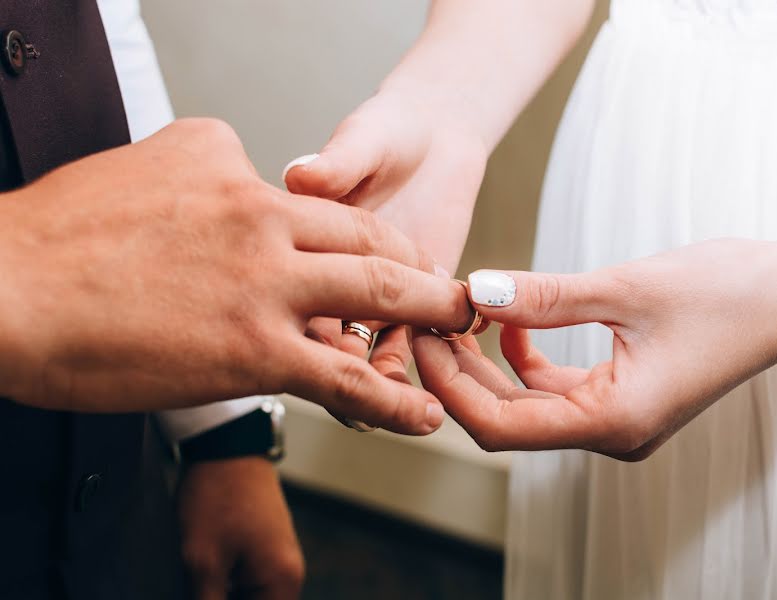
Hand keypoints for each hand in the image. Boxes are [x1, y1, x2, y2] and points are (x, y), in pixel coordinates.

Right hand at [0, 118, 472, 433]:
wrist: (0, 289)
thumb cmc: (53, 238)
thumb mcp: (140, 166)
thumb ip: (195, 165)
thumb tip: (227, 166)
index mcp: (232, 171)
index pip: (316, 200)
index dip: (351, 233)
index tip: (368, 255)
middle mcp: (261, 215)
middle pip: (369, 235)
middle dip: (415, 262)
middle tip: (441, 286)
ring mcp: (264, 281)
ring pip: (377, 292)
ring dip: (428, 314)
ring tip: (456, 331)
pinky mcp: (256, 349)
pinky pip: (345, 376)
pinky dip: (390, 398)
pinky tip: (419, 412)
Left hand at [178, 457, 303, 599]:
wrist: (227, 446)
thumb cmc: (217, 498)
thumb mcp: (203, 561)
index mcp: (282, 582)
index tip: (207, 595)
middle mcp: (289, 574)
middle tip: (197, 585)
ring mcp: (278, 560)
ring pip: (249, 597)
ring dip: (222, 594)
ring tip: (198, 578)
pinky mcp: (265, 548)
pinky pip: (247, 582)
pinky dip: (225, 586)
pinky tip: (203, 575)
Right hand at [283, 89, 486, 385]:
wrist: (438, 141)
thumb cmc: (385, 133)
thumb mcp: (359, 141)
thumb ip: (335, 163)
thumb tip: (300, 173)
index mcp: (301, 241)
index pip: (291, 282)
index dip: (295, 308)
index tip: (307, 332)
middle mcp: (328, 279)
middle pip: (324, 331)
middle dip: (338, 356)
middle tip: (354, 374)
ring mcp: (366, 300)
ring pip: (363, 352)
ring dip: (379, 374)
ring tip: (397, 389)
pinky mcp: (409, 310)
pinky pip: (406, 349)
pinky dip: (415, 369)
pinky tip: (426, 388)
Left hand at [413, 239, 776, 458]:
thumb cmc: (728, 292)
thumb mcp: (624, 288)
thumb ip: (545, 296)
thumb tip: (476, 290)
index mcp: (614, 422)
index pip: (502, 427)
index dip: (451, 383)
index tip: (422, 333)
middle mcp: (611, 432)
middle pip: (506, 419)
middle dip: (460, 372)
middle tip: (426, 319)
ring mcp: (616, 417)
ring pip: (525, 404)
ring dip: (487, 364)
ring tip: (460, 313)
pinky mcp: (620, 395)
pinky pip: (553, 388)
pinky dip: (523, 357)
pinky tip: (509, 319)